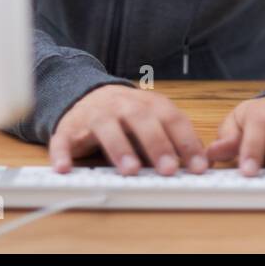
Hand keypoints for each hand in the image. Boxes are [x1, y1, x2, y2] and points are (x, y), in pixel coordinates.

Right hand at [49, 84, 209, 175]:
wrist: (86, 95)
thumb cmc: (126, 116)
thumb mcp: (153, 120)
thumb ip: (173, 138)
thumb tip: (202, 162)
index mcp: (147, 104)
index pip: (171, 119)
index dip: (186, 142)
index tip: (198, 166)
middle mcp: (121, 106)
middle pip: (140, 119)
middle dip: (156, 143)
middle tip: (168, 169)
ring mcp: (93, 115)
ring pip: (105, 126)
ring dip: (118, 148)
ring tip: (130, 170)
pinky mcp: (68, 129)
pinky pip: (63, 140)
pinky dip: (62, 154)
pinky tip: (65, 169)